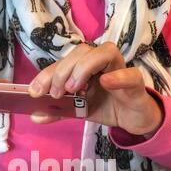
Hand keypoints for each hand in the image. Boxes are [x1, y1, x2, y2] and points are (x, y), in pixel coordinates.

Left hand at [28, 43, 162, 135]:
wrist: (133, 119)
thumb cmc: (106, 106)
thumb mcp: (78, 110)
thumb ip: (59, 111)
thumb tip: (35, 116)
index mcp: (86, 66)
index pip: (64, 62)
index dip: (47, 74)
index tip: (35, 91)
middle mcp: (102, 62)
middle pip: (82, 51)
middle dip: (63, 70)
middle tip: (55, 93)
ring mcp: (120, 69)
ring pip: (105, 52)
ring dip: (85, 67)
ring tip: (74, 89)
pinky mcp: (135, 83)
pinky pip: (130, 74)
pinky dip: (118, 77)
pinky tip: (105, 82)